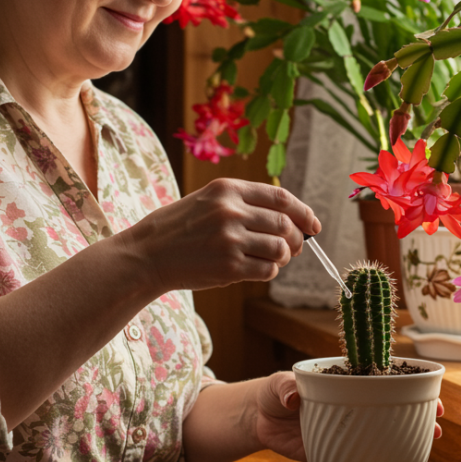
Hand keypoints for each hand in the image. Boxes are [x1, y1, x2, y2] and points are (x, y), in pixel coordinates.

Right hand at [122, 178, 320, 292]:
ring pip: (280, 249)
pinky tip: (257, 270)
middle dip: (296, 239)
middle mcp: (231, 211)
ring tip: (273, 259)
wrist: (147, 254)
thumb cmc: (179, 228)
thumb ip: (245, 203)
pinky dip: (269, 272)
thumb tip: (291, 219)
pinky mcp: (228, 267)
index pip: (280, 197)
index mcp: (228, 189)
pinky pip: (267, 270)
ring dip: (283, 257)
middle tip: (293, 249)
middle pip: (285, 225)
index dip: (303, 212)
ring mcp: (230, 240)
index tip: (313, 225)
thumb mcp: (208, 200)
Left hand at [253, 373, 444, 461]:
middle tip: (437, 424)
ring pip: (384, 432)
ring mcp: (348, 429)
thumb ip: (285, 387)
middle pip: (392, 407)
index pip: (382, 380)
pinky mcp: (339, 451)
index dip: (407, 383)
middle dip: (419, 413)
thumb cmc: (275, 392)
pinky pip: (364, 457)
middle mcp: (353, 405)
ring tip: (430, 443)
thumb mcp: (279, 384)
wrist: (260, 420)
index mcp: (345, 383)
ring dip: (408, 437)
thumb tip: (292, 397)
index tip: (428, 389)